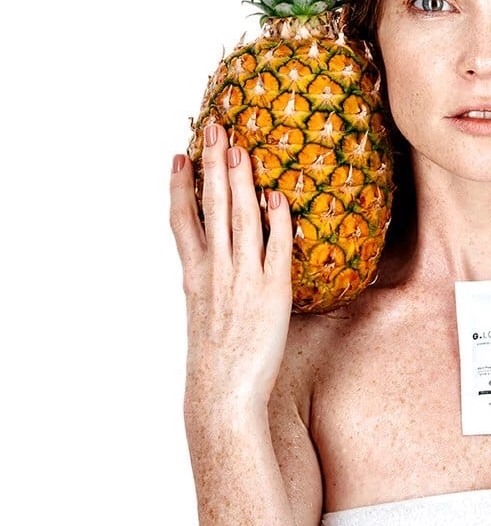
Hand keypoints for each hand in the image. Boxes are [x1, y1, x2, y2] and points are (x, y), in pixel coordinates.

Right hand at [170, 123, 292, 412]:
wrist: (223, 396)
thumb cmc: (217, 362)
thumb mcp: (202, 316)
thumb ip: (210, 284)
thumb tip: (221, 263)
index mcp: (194, 277)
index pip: (181, 221)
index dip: (179, 186)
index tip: (178, 156)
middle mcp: (215, 272)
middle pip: (211, 207)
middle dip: (212, 166)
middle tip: (214, 129)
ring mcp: (243, 280)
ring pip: (240, 218)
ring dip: (241, 180)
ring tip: (240, 148)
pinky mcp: (272, 293)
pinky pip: (275, 247)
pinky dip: (276, 220)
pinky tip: (277, 196)